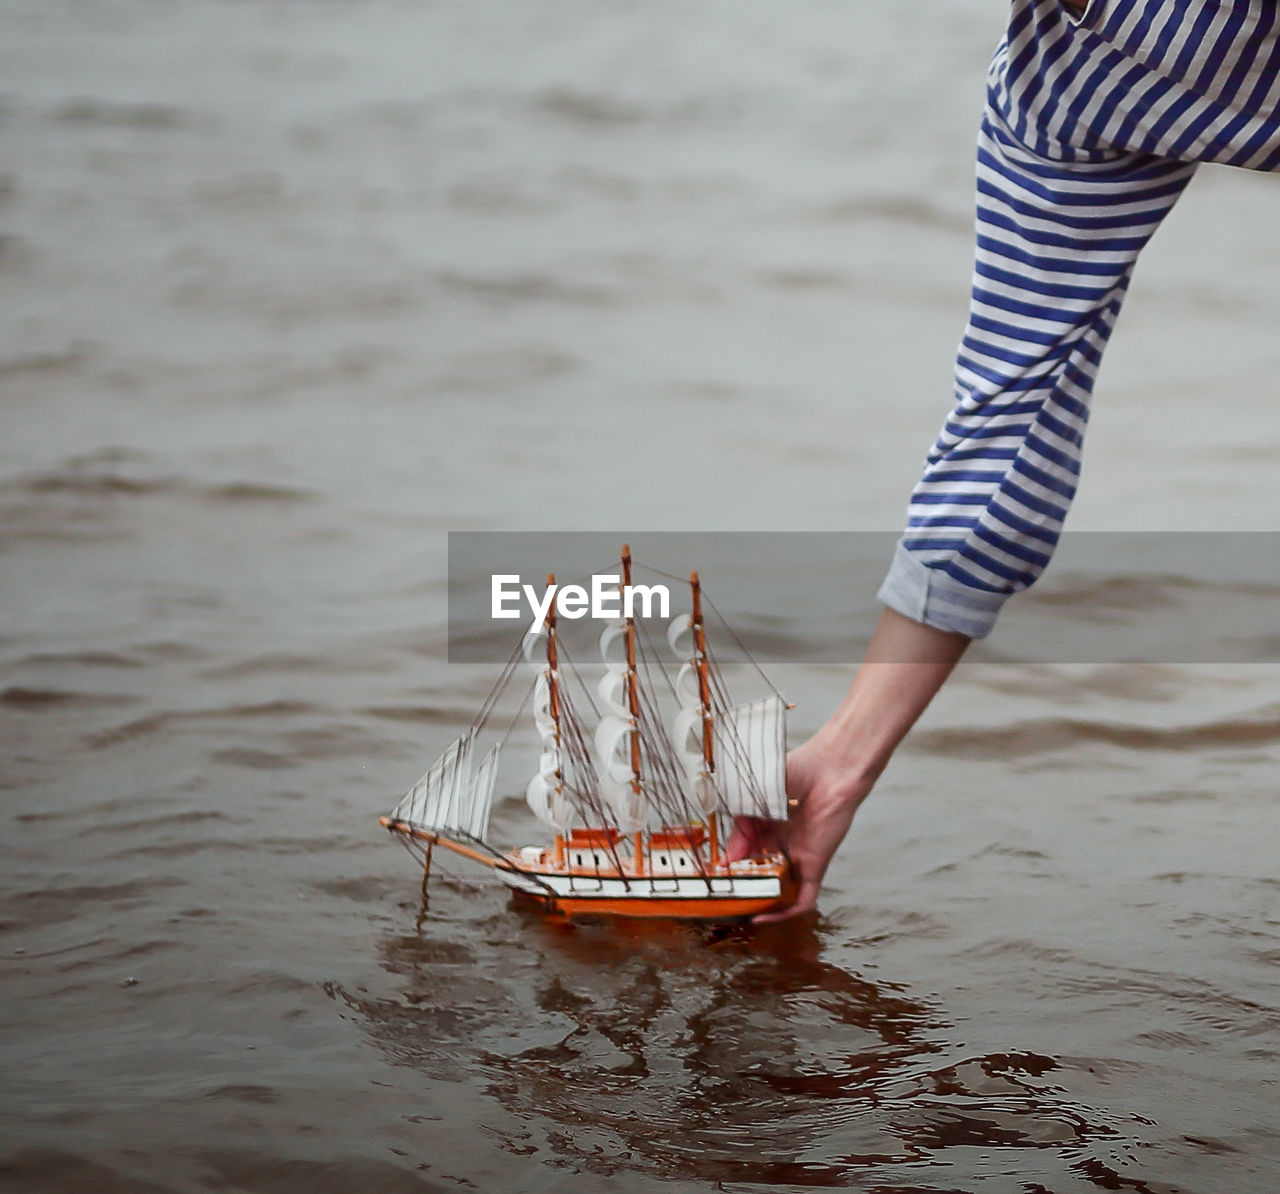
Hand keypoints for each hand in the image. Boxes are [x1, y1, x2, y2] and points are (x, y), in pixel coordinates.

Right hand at [725, 608, 969, 923]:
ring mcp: (798, 857)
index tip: (711, 874)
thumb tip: (728, 859)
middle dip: (740, 887)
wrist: (829, 768)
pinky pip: (801, 898)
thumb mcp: (753, 797)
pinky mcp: (815, 866)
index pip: (742, 854)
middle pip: (758, 874)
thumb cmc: (792, 772)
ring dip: (758, 902)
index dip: (728, 866)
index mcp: (765, 825)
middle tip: (720, 897)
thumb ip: (739, 827)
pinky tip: (762, 917)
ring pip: (777, 890)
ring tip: (736, 910)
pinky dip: (784, 912)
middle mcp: (781, 844)